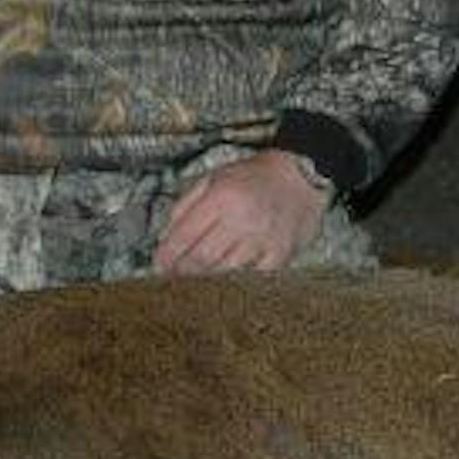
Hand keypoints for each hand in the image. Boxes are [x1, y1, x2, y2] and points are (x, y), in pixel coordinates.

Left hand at [154, 151, 331, 275]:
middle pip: (202, 258)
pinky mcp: (280, 254)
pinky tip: (226, 278)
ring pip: (225, 272)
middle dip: (183, 271)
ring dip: (206, 278)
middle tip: (172, 276)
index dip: (167, 255)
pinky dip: (235, 280)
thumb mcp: (213, 178)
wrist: (301, 178)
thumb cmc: (252, 177)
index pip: (186, 234)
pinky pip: (250, 277)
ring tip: (195, 279)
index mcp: (222, 196)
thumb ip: (186, 205)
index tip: (157, 265)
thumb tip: (166, 237)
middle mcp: (243, 219)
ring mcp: (263, 239)